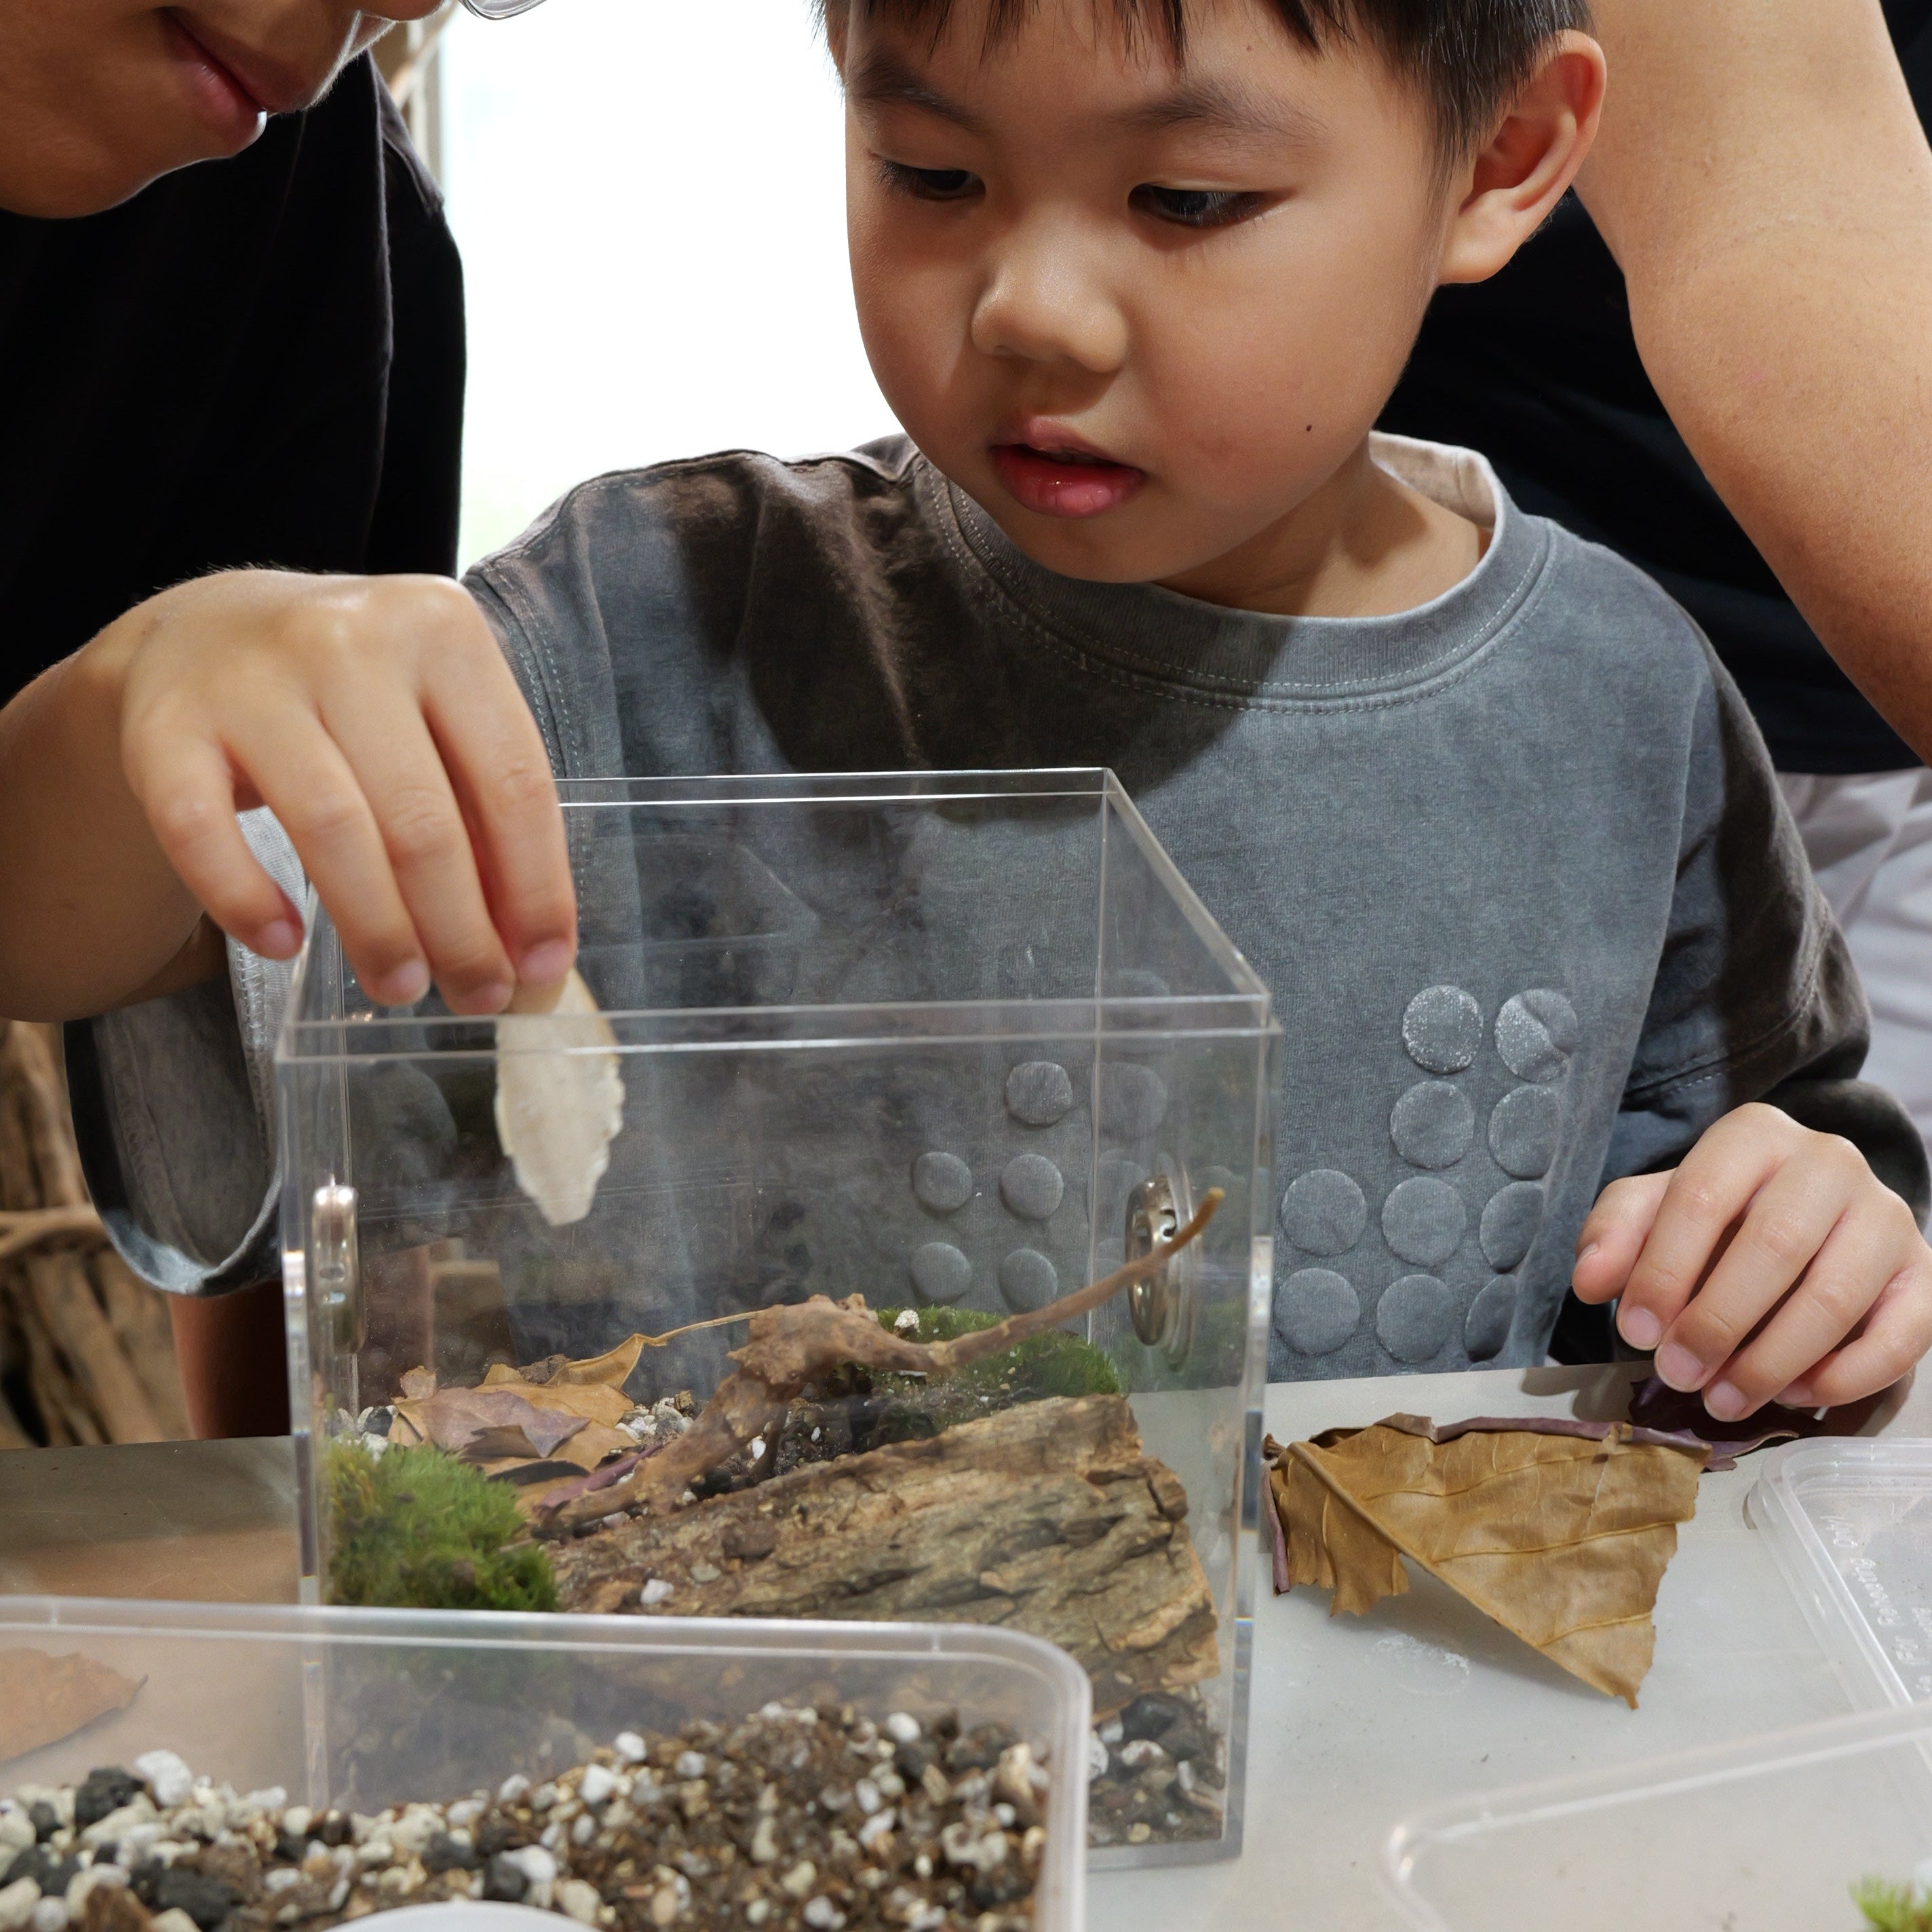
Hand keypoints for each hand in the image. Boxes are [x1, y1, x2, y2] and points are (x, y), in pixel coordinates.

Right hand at [107, 568, 574, 1014]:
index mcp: (441, 629)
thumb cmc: (352, 694)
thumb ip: (485, 812)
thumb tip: (527, 946)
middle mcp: (348, 639)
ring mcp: (249, 679)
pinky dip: (246, 899)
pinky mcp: (163, 726)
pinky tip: (284, 943)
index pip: (513, 781)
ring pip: (331, 831)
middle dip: (460, 930)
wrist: (202, 632)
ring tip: (401, 985)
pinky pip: (203, 834)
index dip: (537, 888)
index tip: (543, 968)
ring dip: (376, 929)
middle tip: (476, 995)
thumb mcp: (434, 717)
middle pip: (423, 819)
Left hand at [1573, 1103, 1931, 1418]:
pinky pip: (1901, 1335)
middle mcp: (1830, 1163)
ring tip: (1722, 1399)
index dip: (1664, 1270)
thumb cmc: (1717, 1214)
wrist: (1808, 1217)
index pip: (1703, 1197)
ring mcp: (1887, 1216)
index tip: (1635, 1331)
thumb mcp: (1654, 1209)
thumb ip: (1616, 1235)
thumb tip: (1590, 1282)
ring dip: (1772, 1360)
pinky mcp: (1925, 1275)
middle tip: (1678, 1374)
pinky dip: (1845, 1376)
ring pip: (1835, 1295)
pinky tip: (1793, 1396)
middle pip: (1774, 1245)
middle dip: (1717, 1322)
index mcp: (1755, 1135)